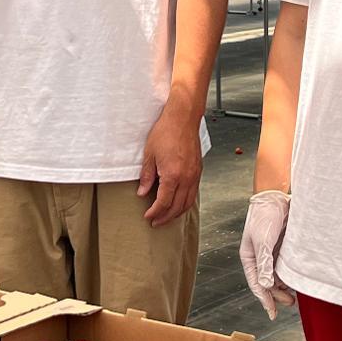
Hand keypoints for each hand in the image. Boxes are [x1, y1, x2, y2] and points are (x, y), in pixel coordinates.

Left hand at [138, 102, 202, 224]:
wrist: (183, 118)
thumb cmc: (166, 131)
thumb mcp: (149, 154)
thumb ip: (146, 176)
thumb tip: (143, 192)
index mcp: (173, 175)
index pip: (163, 203)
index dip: (155, 212)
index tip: (148, 216)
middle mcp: (186, 178)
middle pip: (177, 207)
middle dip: (166, 217)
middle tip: (156, 222)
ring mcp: (194, 175)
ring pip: (188, 202)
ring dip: (177, 212)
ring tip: (167, 217)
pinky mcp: (198, 170)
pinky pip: (193, 193)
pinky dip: (185, 202)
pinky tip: (178, 202)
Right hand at [240, 190, 294, 318]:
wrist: (276, 195)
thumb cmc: (265, 214)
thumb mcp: (263, 240)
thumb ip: (265, 262)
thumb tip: (266, 285)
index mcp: (249, 257)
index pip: (256, 284)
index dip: (265, 300)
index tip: (273, 313)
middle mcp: (260, 257)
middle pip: (267, 283)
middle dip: (277, 295)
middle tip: (290, 303)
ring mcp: (271, 253)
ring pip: (277, 276)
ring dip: (284, 286)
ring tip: (295, 295)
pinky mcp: (282, 247)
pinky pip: (285, 266)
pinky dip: (290, 274)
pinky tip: (297, 279)